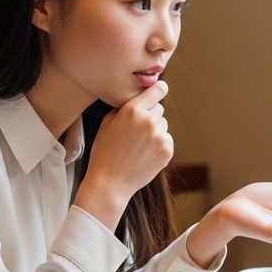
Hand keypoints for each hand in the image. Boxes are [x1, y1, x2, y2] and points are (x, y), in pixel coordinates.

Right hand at [76, 81, 172, 231]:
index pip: (158, 89)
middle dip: (150, 115)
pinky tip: (144, 154)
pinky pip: (166, 139)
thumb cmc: (105, 151)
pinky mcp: (167, 150)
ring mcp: (159, 136)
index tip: (160, 89)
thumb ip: (125, 107)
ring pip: (163, 124)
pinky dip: (159, 145)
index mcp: (132, 110)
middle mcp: (149, 120)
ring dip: (155, 130)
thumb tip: (141, 96)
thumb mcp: (107, 123)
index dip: (159, 89)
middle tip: (136, 130)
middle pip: (159, 108)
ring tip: (138, 145)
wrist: (110, 182)